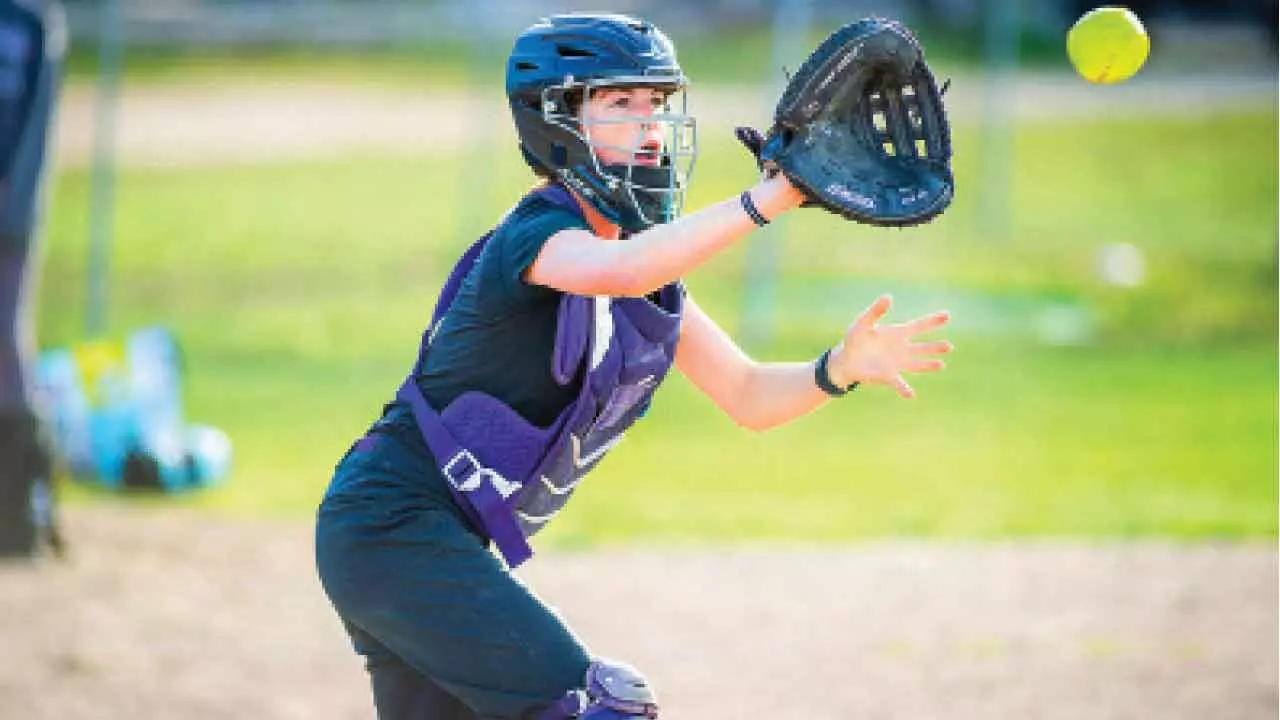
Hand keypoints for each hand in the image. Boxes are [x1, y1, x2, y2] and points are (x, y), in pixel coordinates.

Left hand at [828, 294, 951, 398]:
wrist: (845, 360)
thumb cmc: (855, 339)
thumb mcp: (863, 322)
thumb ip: (876, 311)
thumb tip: (889, 297)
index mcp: (897, 333)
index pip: (919, 326)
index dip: (933, 321)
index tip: (947, 316)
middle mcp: (901, 349)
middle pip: (922, 347)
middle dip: (935, 347)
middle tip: (949, 346)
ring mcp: (897, 363)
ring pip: (916, 364)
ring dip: (927, 365)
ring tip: (941, 365)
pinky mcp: (888, 376)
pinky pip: (898, 383)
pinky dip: (904, 389)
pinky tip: (910, 394)